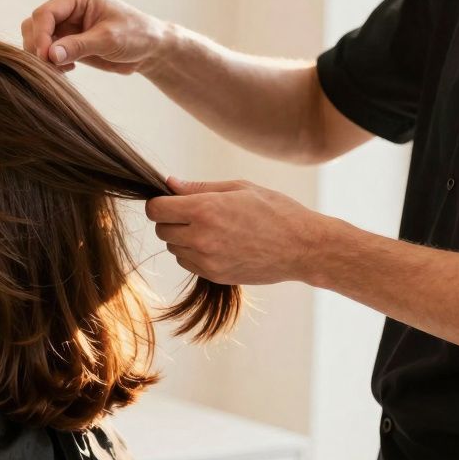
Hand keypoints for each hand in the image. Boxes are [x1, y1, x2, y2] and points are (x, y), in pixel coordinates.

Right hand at [21, 0, 168, 73]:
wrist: (149, 48)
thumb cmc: (136, 35)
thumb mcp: (109, 40)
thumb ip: (79, 46)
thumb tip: (50, 55)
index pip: (45, 13)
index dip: (41, 36)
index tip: (46, 58)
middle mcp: (66, 7)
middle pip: (34, 25)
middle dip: (39, 47)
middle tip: (53, 68)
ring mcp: (64, 24)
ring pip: (35, 38)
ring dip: (42, 56)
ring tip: (62, 69)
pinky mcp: (65, 40)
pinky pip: (45, 50)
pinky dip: (49, 63)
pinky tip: (67, 69)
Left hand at [146, 176, 330, 285]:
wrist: (302, 247)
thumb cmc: (275, 211)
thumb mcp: (239, 188)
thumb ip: (198, 187)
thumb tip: (169, 183)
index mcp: (205, 210)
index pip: (156, 209)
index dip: (159, 203)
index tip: (169, 201)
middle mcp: (201, 237)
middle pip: (161, 229)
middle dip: (170, 220)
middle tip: (192, 213)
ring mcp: (206, 260)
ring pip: (173, 248)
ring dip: (182, 238)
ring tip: (211, 228)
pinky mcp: (213, 275)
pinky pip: (187, 262)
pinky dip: (193, 253)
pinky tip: (217, 244)